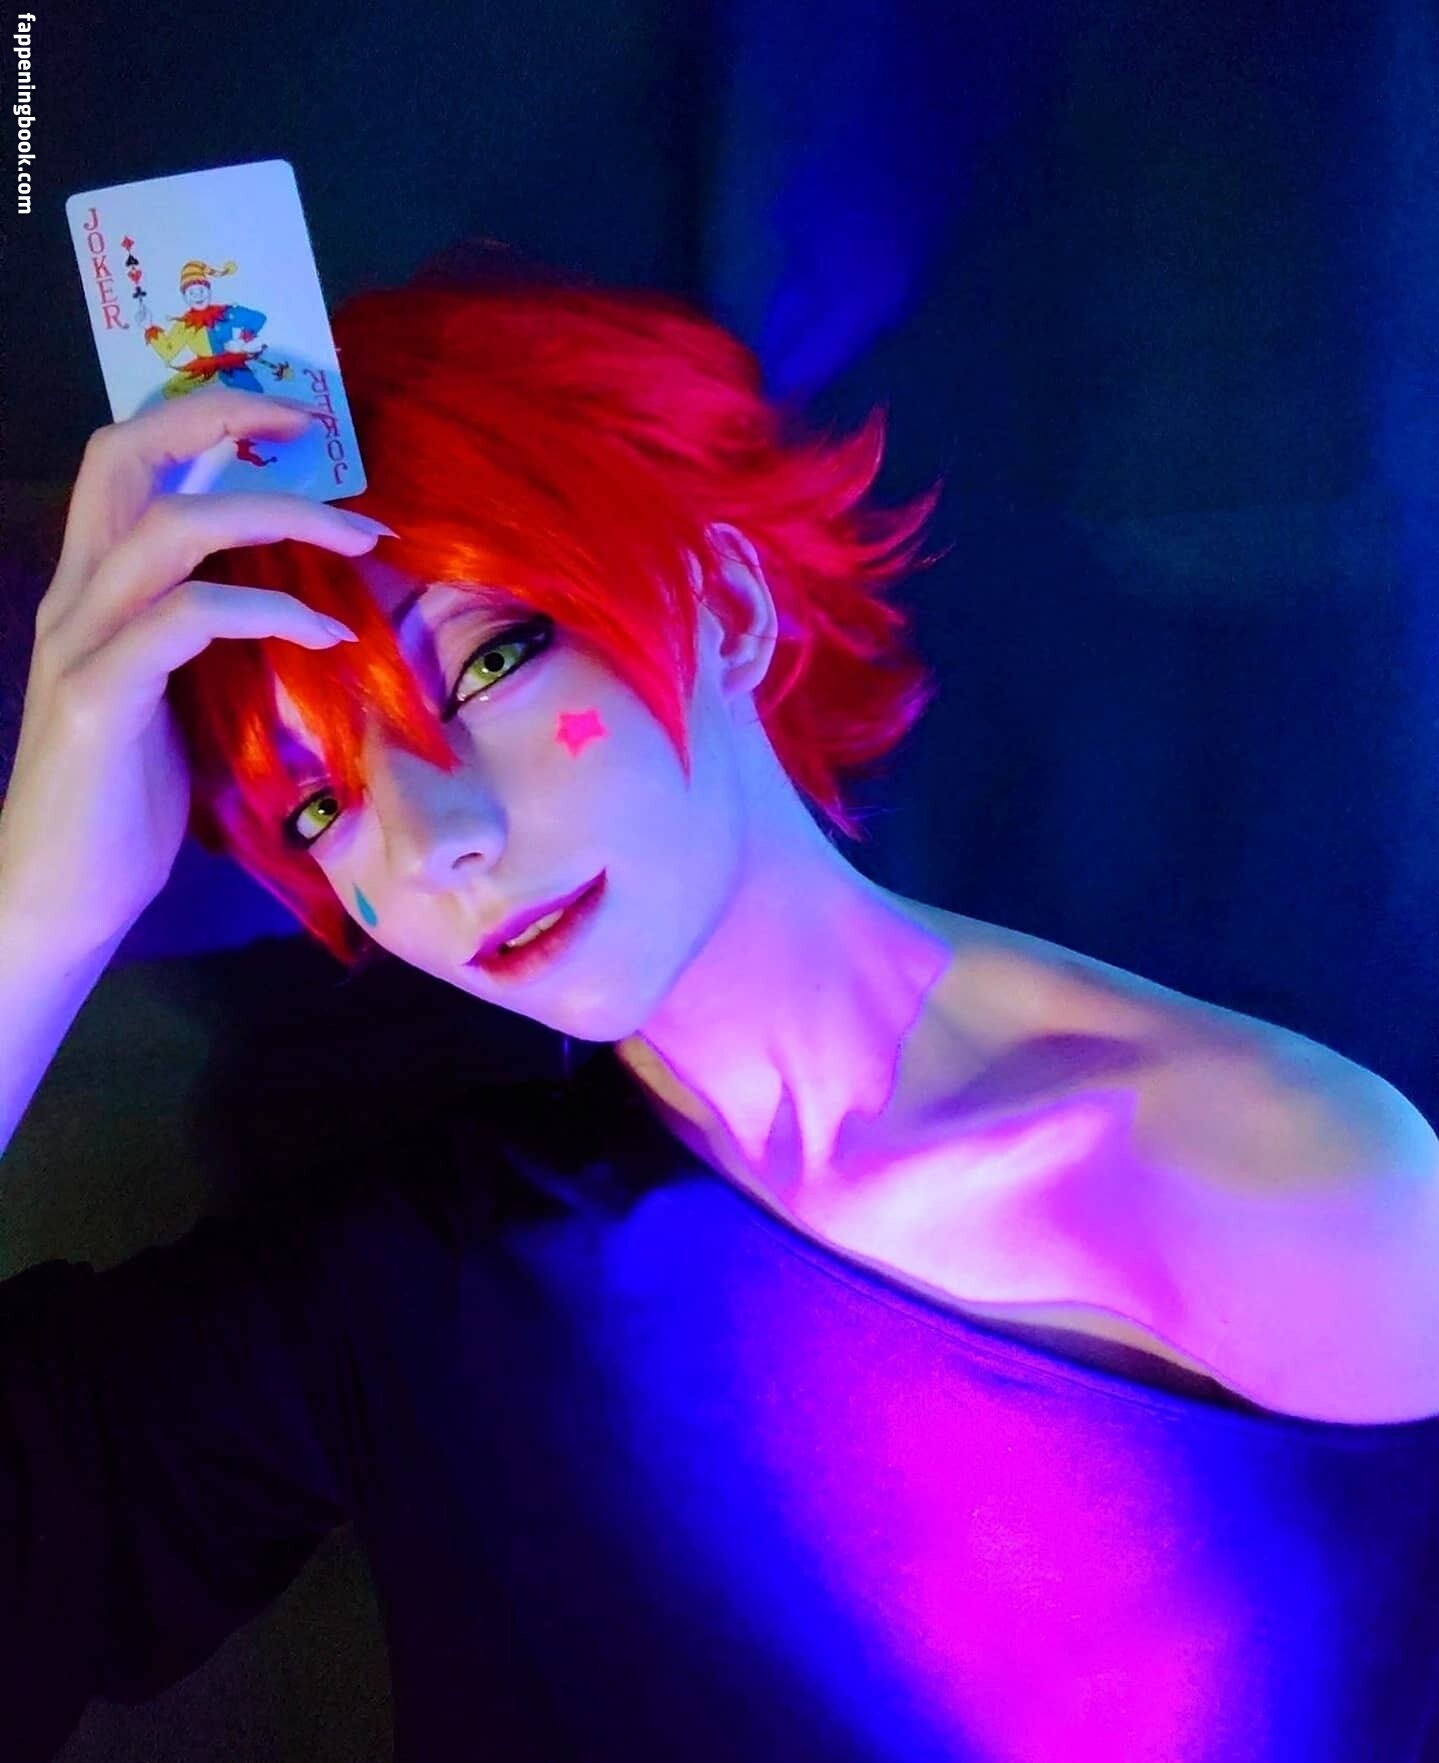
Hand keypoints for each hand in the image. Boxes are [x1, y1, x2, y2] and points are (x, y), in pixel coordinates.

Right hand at [0, 386, 389, 959]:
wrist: (59, 892)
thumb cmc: (126, 797)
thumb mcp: (172, 692)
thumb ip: (203, 632)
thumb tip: (286, 592)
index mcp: (91, 587)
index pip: (123, 459)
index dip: (198, 416)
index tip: (289, 416)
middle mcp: (75, 596)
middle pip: (126, 456)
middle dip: (223, 421)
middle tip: (319, 430)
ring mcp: (80, 643)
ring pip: (171, 531)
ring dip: (280, 518)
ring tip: (361, 538)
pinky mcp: (99, 698)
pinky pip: (189, 622)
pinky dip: (267, 612)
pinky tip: (326, 633)